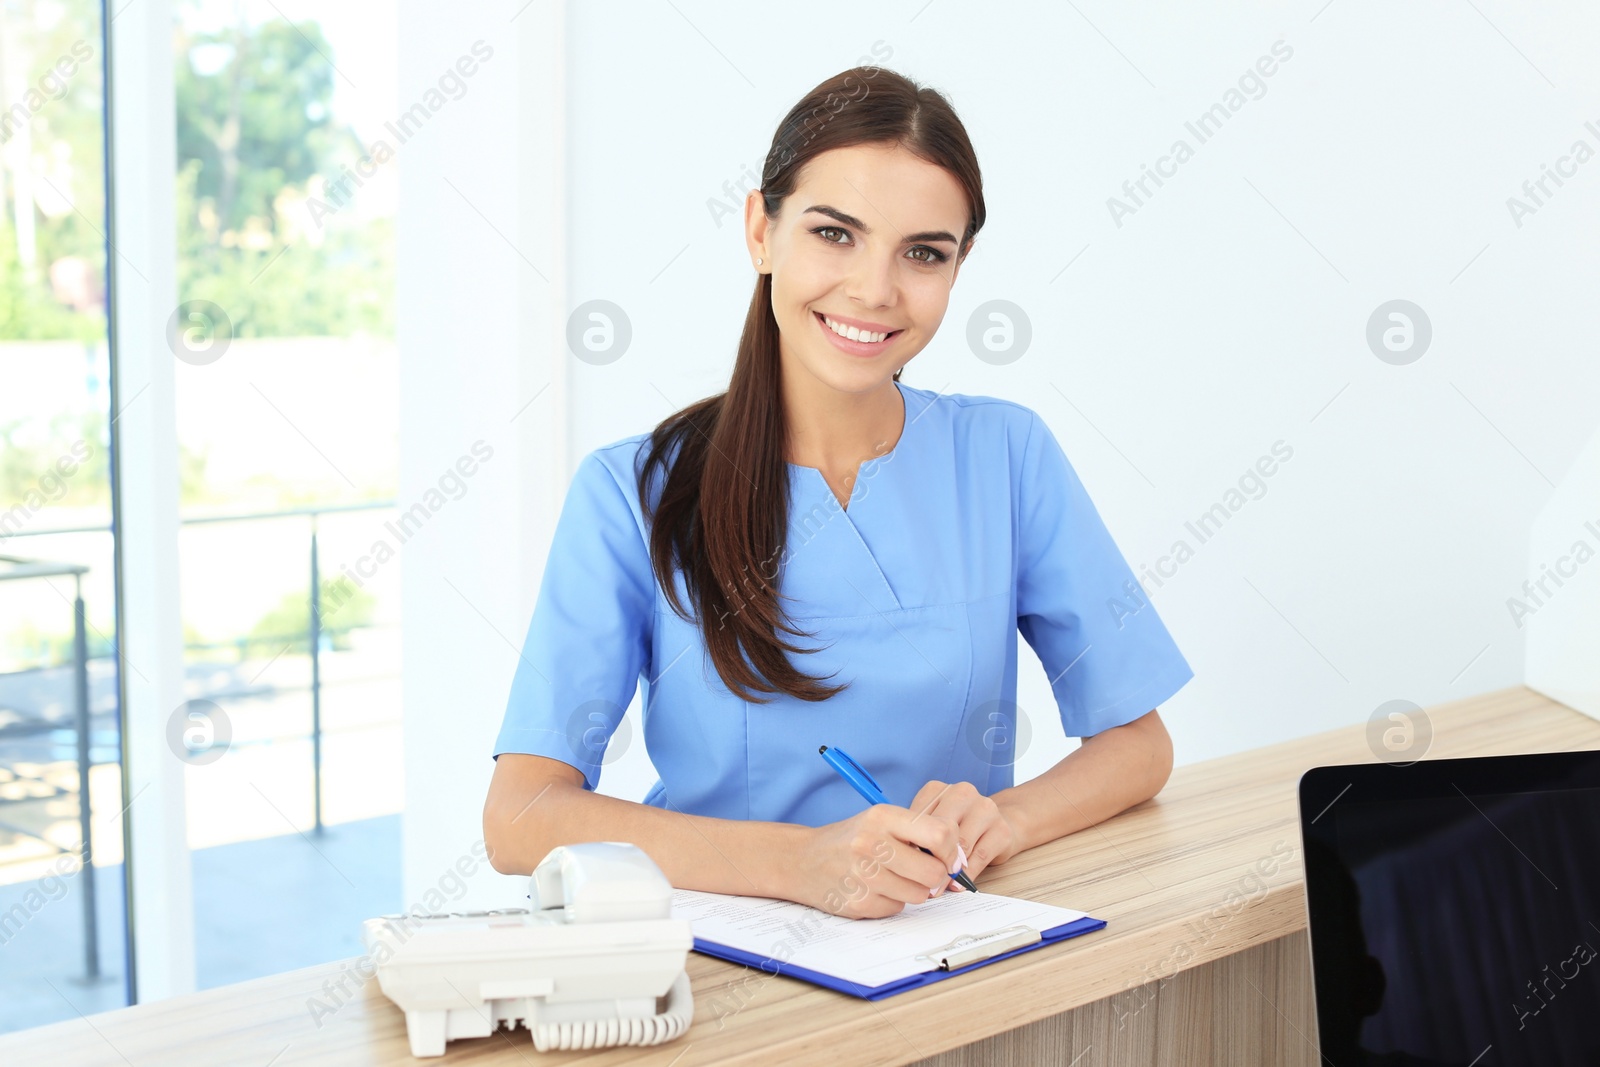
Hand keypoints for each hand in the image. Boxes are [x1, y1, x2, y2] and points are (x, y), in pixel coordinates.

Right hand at [794, 804, 964, 918]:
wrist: (803, 861)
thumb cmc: (851, 840)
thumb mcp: (880, 821)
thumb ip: (917, 832)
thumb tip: (957, 860)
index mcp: (882, 817)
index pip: (940, 834)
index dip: (951, 851)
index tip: (947, 858)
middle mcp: (871, 843)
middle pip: (933, 871)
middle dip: (935, 877)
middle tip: (923, 873)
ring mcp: (863, 875)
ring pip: (918, 894)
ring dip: (912, 890)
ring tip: (892, 878)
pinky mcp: (858, 903)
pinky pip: (897, 908)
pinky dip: (892, 901)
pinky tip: (875, 889)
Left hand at [907, 780, 1020, 886]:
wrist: (999, 821)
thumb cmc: (957, 825)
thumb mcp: (933, 824)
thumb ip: (919, 835)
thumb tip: (908, 861)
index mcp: (938, 789)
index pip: (918, 818)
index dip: (911, 846)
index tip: (907, 867)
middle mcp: (962, 793)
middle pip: (942, 830)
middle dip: (931, 861)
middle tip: (922, 883)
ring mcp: (985, 809)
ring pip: (961, 845)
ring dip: (948, 871)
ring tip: (938, 887)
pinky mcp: (1002, 829)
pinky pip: (979, 856)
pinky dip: (967, 874)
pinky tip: (958, 884)